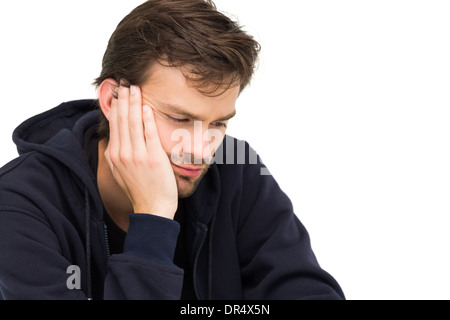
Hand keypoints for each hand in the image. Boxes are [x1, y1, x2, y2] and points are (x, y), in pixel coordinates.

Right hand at [104, 81, 177, 219]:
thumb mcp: (121, 172)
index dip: (115, 106)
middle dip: (122, 99)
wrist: (152, 208)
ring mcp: (137, 156)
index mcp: (114, 155)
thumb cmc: (140, 190)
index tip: (117, 93)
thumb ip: (116, 155)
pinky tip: (147, 107)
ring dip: (133, 103)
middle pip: (121, 120)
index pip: (113, 125)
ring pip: (132, 124)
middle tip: (125, 82)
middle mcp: (122, 154)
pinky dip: (147, 120)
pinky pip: (149, 134)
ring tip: (134, 88)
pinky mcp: (152, 158)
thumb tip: (114, 141)